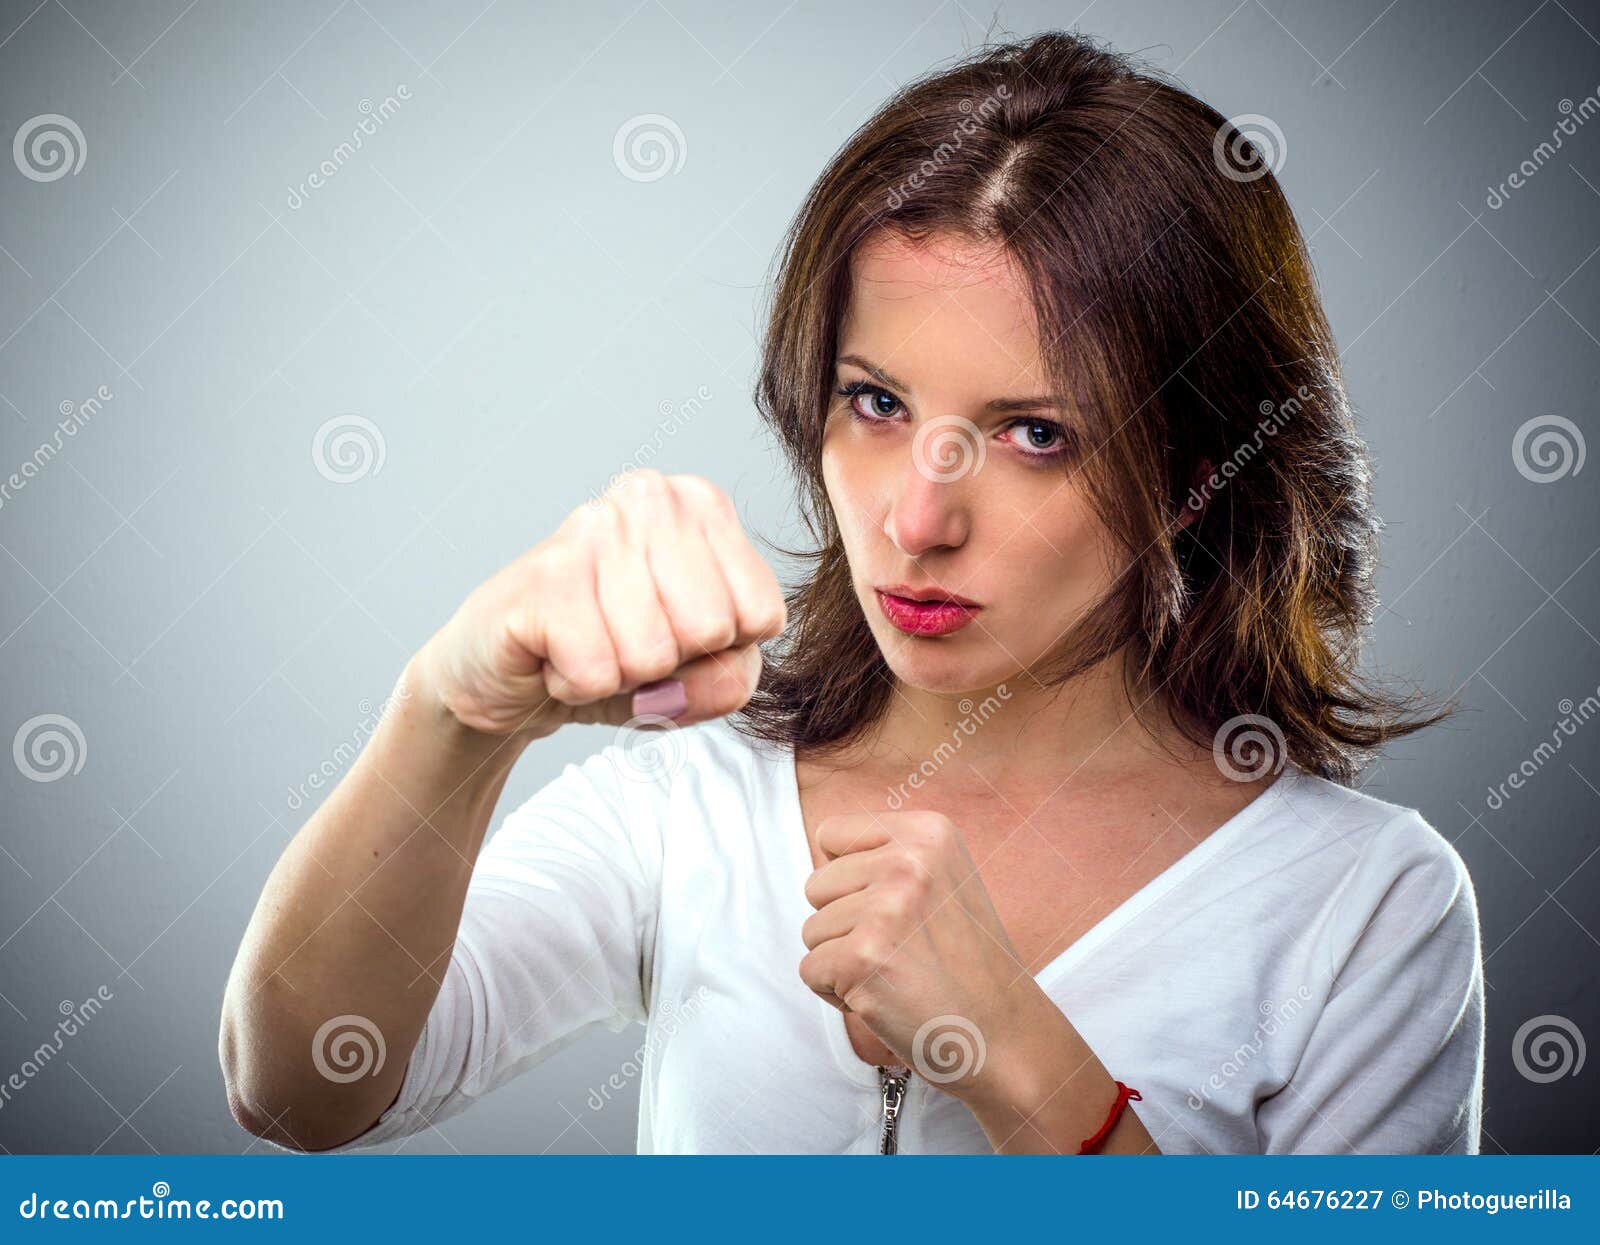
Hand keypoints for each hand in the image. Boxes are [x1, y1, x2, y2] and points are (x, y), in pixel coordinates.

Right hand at [412, 469, 786, 740]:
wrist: (505, 673)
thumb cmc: (611, 658)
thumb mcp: (692, 679)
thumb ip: (731, 680)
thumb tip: (726, 671)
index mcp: (703, 507)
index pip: (763, 614)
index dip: (720, 652)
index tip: (675, 635)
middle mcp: (651, 498)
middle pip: (712, 629)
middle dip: (670, 663)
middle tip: (626, 644)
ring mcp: (593, 527)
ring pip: (652, 653)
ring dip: (618, 676)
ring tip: (589, 646)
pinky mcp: (544, 575)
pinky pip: (597, 671)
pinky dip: (577, 686)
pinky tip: (556, 655)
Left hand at [797, 810, 1034, 1101]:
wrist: (1005, 1033)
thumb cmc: (967, 964)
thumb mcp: (945, 879)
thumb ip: (889, 856)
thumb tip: (821, 855)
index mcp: (928, 832)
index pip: (831, 834)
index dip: (847, 880)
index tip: (892, 911)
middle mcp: (908, 860)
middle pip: (816, 884)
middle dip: (843, 924)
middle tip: (899, 950)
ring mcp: (886, 908)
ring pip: (811, 929)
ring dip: (842, 961)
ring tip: (897, 974)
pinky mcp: (864, 958)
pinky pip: (810, 970)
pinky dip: (837, 994)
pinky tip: (885, 998)